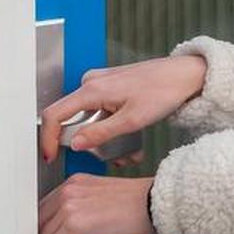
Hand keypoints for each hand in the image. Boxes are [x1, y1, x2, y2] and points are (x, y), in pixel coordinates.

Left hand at [37, 173, 154, 233]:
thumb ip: (84, 208)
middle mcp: (68, 191)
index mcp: (75, 183)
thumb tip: (74, 231)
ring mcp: (69, 207)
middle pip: (39, 221)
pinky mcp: (73, 225)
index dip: (40, 228)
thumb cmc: (140, 204)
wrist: (154, 204)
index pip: (46, 207)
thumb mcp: (103, 198)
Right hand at [38, 54, 207, 161]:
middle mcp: (92, 82)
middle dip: (88, 143)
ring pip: (89, 118)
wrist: (186, 75)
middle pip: (72, 119)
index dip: (48, 138)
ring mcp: (100, 83)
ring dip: (103, 138)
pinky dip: (111, 127)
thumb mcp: (132, 120)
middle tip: (112, 158)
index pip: (53, 115)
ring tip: (129, 153)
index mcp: (91, 89)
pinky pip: (100, 111)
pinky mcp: (111, 86)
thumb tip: (75, 144)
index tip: (51, 156)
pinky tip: (131, 139)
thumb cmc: (164, 91)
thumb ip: (100, 133)